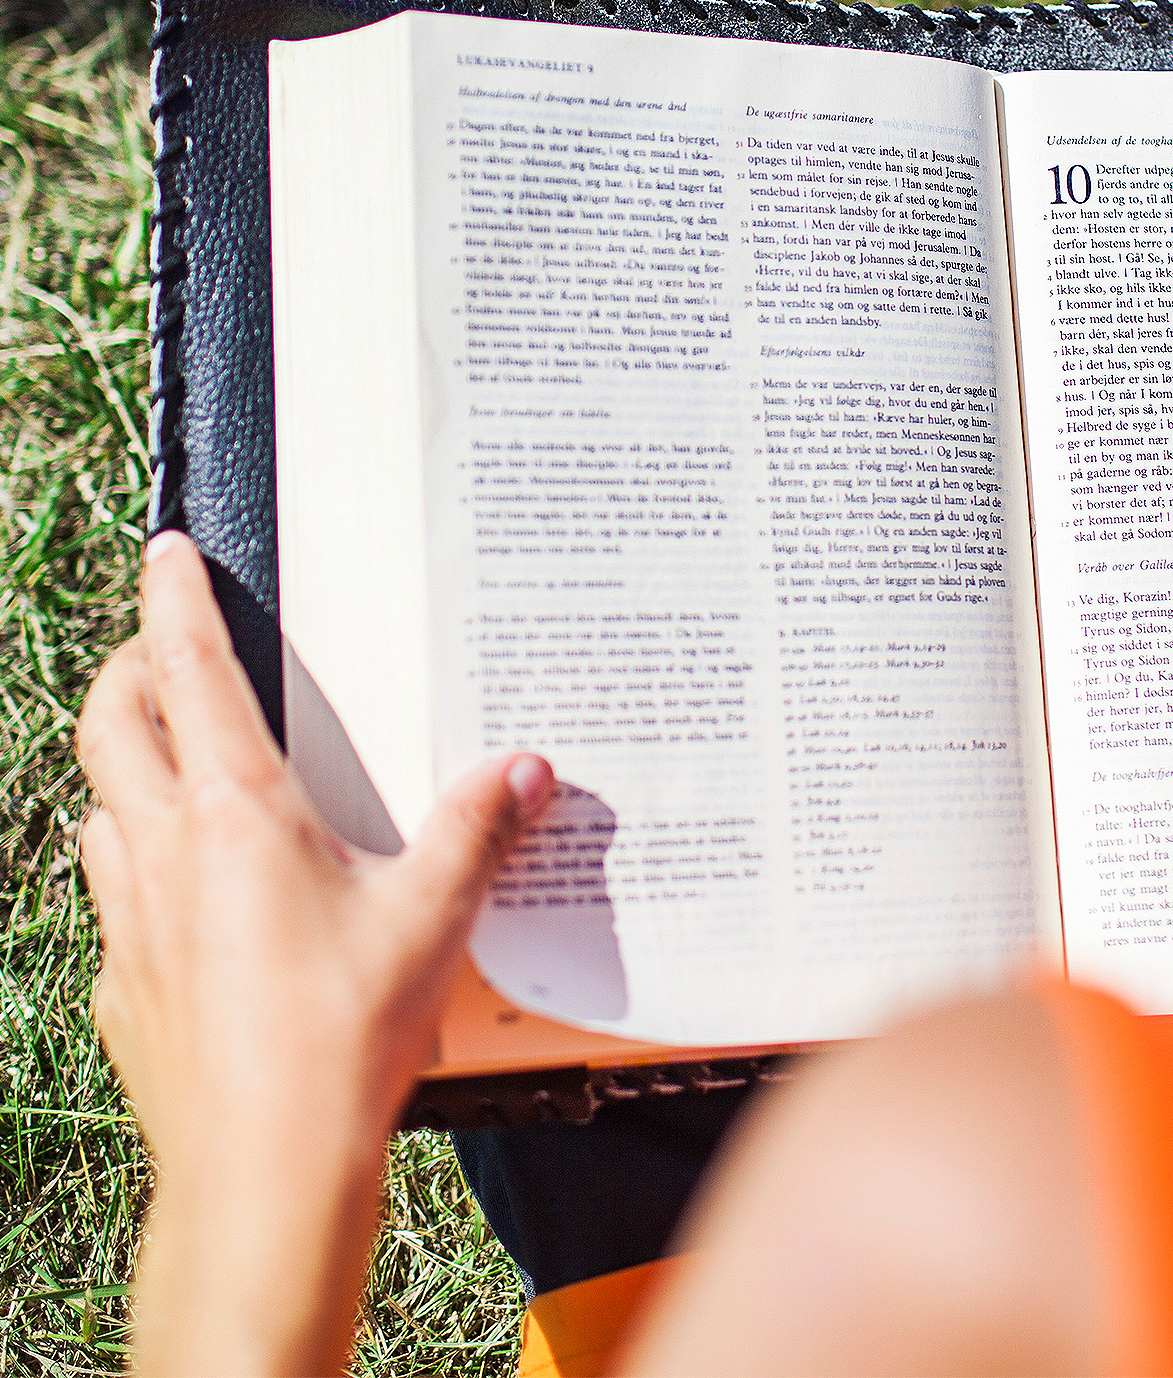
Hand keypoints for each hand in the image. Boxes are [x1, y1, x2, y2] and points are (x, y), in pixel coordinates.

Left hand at [77, 532, 552, 1376]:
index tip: (165, 551)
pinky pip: (112, 900)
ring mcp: (129, 923)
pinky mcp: (122, 988)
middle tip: (159, 651)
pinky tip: (192, 906)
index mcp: (236, 814)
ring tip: (175, 772)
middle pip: (109, 726)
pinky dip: (137, 870)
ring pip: (97, 812)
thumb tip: (524, 768)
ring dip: (126, 774)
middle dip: (126, 670)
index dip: (172, 601)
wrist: (263, 1170)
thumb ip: (478, 830)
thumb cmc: (340, 1036)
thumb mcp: (430, 916)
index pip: (186, 674)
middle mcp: (165, 852)